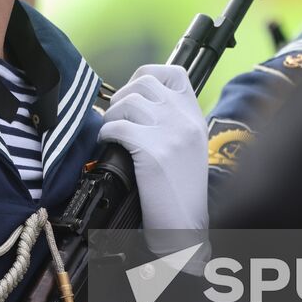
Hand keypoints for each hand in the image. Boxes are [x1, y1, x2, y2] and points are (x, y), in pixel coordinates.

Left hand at [99, 64, 208, 242]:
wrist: (185, 227)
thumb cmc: (181, 192)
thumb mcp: (187, 147)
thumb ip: (171, 121)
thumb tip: (136, 103)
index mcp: (195, 116)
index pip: (173, 73)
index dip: (146, 76)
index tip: (133, 93)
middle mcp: (185, 120)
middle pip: (144, 83)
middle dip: (122, 96)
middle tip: (116, 117)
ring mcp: (171, 133)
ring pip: (128, 102)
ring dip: (111, 116)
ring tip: (111, 133)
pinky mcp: (153, 151)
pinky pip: (117, 127)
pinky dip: (106, 133)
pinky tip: (108, 144)